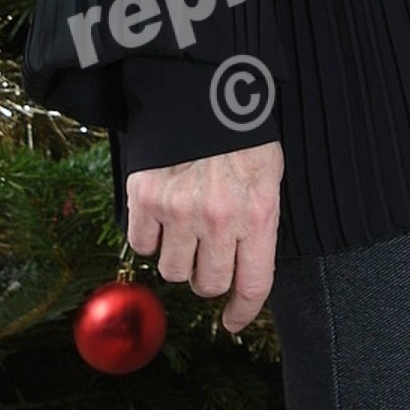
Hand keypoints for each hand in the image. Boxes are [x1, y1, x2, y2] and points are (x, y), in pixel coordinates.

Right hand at [126, 142, 284, 330]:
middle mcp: (217, 218)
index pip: (253, 285)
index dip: (242, 311)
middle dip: (208, 275)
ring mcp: (178, 210)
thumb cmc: (242, 132)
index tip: (232, 322)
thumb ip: (259, 224)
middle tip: (209, 253)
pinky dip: (150, 237)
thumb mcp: (268, 176)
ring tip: (186, 227)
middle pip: (208, 284)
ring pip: (171, 271)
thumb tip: (247, 274)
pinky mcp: (144, 198)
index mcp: (257, 213)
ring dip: (178, 257)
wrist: (203, 87)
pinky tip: (162, 214)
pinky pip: (141, 246)